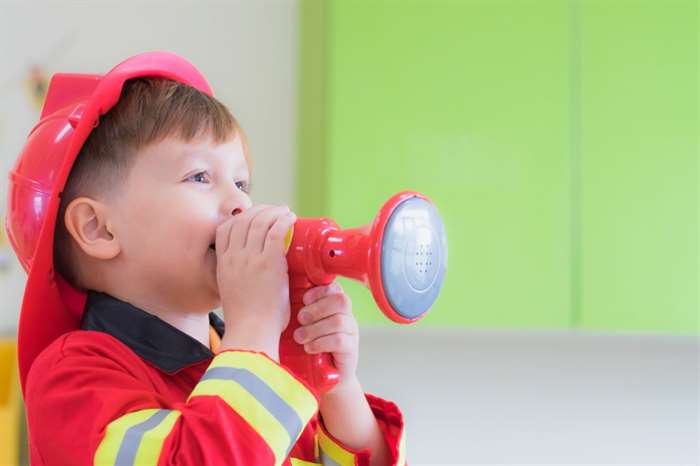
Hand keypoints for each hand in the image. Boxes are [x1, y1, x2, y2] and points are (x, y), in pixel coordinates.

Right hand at [217, 204, 296, 360]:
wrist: (252, 331)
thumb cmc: (247, 320)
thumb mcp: (232, 292)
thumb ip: (237, 277)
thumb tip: (251, 271)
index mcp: (223, 264)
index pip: (225, 228)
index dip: (240, 217)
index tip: (254, 217)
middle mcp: (234, 257)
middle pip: (243, 220)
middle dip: (260, 211)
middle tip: (274, 212)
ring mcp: (251, 258)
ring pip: (260, 221)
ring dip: (274, 212)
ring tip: (285, 212)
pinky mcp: (269, 262)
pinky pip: (276, 231)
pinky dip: (284, 220)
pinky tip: (291, 219)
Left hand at [293, 282, 359, 392]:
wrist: (322, 378)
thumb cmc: (309, 347)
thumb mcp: (303, 326)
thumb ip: (300, 311)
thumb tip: (279, 297)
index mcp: (335, 307)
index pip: (335, 289)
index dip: (319, 292)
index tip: (304, 300)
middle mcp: (347, 317)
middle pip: (341, 301)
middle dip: (317, 308)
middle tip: (300, 319)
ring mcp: (351, 333)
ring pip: (339, 322)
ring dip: (315, 328)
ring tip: (300, 337)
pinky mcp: (351, 350)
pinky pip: (339, 340)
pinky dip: (321, 343)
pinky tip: (309, 347)